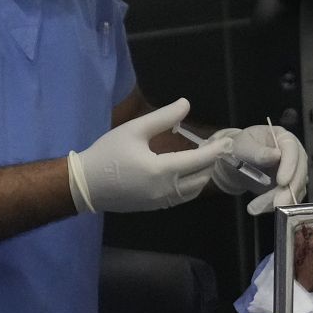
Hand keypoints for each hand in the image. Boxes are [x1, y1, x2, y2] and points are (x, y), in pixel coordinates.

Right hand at [67, 99, 231, 212]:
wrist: (84, 185)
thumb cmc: (107, 154)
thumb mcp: (134, 130)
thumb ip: (163, 117)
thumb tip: (186, 104)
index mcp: (162, 170)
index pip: (199, 161)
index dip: (216, 150)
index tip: (227, 141)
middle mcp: (166, 190)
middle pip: (201, 178)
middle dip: (211, 162)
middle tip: (214, 146)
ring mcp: (161, 202)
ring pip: (194, 191)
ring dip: (202, 175)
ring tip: (203, 158)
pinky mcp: (155, 207)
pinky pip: (182, 197)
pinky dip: (190, 185)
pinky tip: (186, 172)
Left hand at [209, 125, 307, 214]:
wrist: (237, 161)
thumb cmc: (240, 147)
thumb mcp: (243, 145)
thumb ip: (258, 151)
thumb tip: (276, 155)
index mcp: (283, 138)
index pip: (292, 149)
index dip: (290, 165)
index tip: (282, 181)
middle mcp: (293, 155)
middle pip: (299, 172)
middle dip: (289, 191)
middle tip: (277, 204)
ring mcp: (293, 172)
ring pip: (294, 189)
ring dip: (277, 201)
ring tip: (255, 207)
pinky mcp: (289, 187)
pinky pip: (287, 199)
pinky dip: (272, 206)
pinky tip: (258, 208)